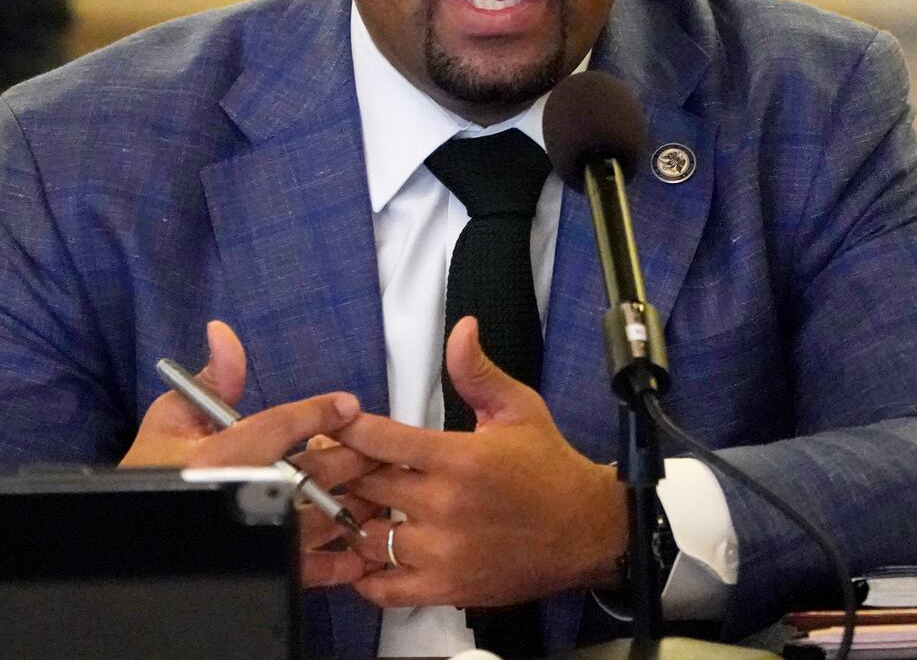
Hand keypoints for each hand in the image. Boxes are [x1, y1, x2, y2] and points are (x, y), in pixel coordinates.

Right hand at [120, 320, 377, 585]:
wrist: (131, 532)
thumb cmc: (153, 470)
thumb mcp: (173, 416)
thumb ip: (212, 380)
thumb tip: (224, 334)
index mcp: (214, 457)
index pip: (275, 428)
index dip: (315, 414)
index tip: (348, 405)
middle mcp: (234, 497)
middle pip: (306, 475)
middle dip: (348, 461)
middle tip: (377, 451)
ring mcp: (249, 538)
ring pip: (313, 521)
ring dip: (351, 508)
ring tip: (379, 496)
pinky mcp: (255, 567)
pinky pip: (302, 570)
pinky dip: (333, 566)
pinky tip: (354, 558)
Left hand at [335, 317, 627, 608]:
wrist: (587, 531)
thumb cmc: (548, 466)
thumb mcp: (517, 409)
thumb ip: (477, 372)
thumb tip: (461, 327)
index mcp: (458, 458)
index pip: (380, 440)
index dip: (348, 431)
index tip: (332, 427)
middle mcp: (445, 506)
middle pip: (364, 488)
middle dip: (343, 474)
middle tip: (329, 467)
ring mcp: (444, 552)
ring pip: (367, 538)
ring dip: (353, 524)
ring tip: (348, 510)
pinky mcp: (448, 588)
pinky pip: (386, 589)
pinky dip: (366, 577)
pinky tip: (365, 559)